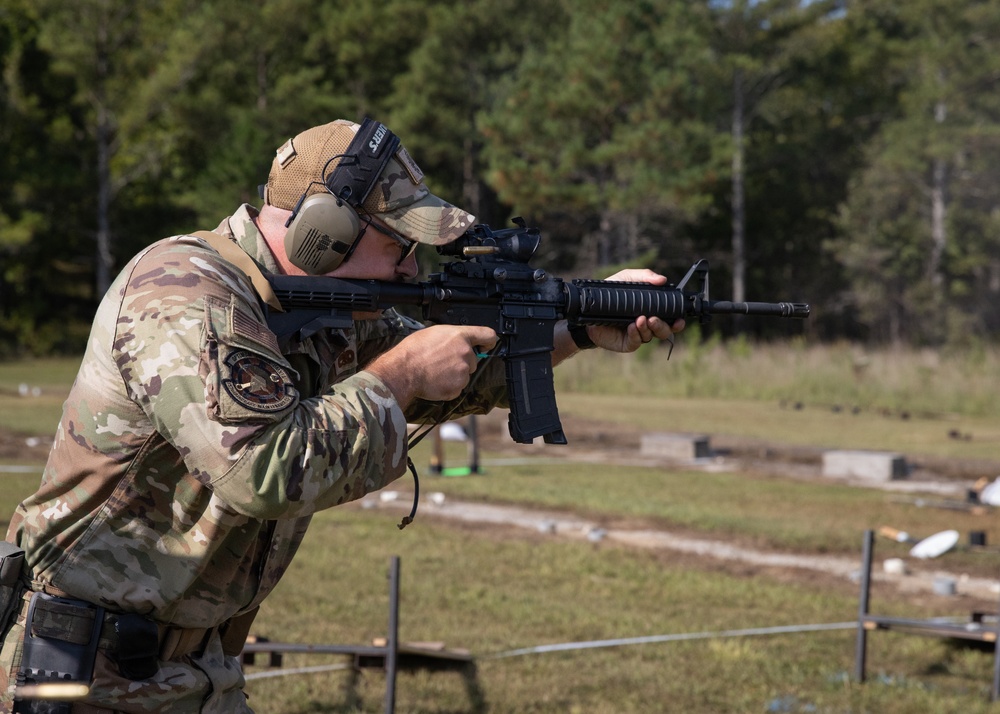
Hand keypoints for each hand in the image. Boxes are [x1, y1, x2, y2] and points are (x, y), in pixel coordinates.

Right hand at [367, 324, 497, 405]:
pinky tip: (435, 381)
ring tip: (435, 371)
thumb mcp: (434, 332)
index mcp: (461, 336)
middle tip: (443, 362)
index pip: (488, 335)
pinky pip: (457, 387)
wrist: (403, 371)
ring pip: (465, 374)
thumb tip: (456, 341)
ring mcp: (463, 372)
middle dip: (462, 362)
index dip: (489, 342)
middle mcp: (466, 353)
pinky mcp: (458, 388)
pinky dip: (448, 386)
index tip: (485, 346)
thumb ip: (452, 337)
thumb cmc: (414, 350)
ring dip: (454, 375)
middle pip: (473, 359)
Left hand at [586, 269, 684, 352]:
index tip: (680, 319)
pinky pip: (636, 342)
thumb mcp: (627, 279)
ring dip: (649, 329)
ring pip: (651, 336)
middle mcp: (647, 324)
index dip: (677, 321)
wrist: (588, 308)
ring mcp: (637, 334)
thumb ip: (644, 276)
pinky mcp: (626, 343)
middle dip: (663, 326)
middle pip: (664, 331)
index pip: (670, 318)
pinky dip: (636, 334)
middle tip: (654, 318)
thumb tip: (662, 279)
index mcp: (651, 310)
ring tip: (641, 319)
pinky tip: (632, 326)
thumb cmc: (610, 293)